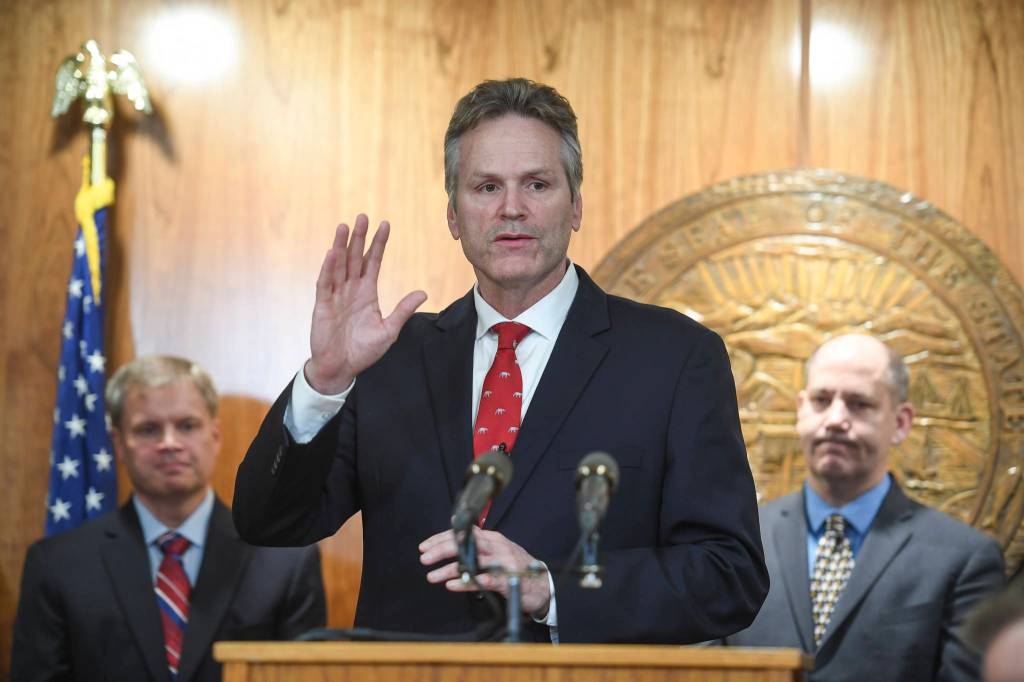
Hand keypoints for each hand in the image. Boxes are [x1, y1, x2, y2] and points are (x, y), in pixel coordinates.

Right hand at [305, 215, 426, 393]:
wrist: (341, 368)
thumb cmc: (363, 351)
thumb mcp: (389, 330)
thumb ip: (403, 310)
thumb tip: (423, 293)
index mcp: (367, 293)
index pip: (372, 262)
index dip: (378, 244)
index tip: (385, 225)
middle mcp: (351, 290)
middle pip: (355, 257)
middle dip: (359, 237)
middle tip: (363, 216)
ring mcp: (336, 296)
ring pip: (338, 265)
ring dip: (341, 245)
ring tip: (344, 226)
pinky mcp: (322, 305)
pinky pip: (325, 283)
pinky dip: (328, 268)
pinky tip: (332, 253)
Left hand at [419, 528, 550, 616]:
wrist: (542, 585)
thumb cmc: (515, 567)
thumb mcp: (497, 549)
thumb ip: (477, 540)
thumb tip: (455, 525)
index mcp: (492, 538)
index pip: (463, 533)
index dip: (441, 538)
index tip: (424, 546)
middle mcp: (496, 547)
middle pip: (464, 543)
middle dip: (441, 550)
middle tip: (424, 558)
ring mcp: (502, 563)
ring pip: (471, 562)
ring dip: (448, 570)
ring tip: (432, 576)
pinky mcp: (506, 580)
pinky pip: (482, 580)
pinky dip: (465, 583)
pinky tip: (451, 586)